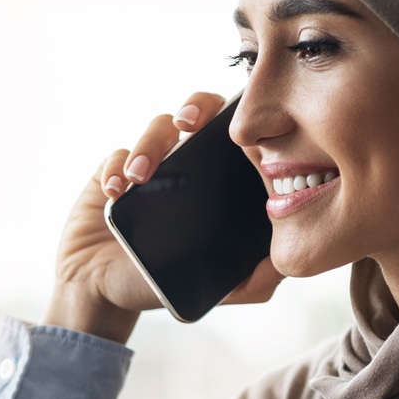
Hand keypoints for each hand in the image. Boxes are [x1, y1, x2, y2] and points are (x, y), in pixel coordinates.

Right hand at [43, 91, 282, 344]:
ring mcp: (152, 163)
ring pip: (158, 128)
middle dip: (197, 107)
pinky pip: (117, 154)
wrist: (107, 291)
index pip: (238, 135)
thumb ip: (256, 281)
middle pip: (201, 111)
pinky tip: (114, 192)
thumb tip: (291, 261)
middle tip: (188, 124)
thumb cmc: (165, 282)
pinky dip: (116, 168)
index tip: (239, 138)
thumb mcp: (219, 289)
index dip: (242, 122)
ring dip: (150, 145)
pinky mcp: (113, 169)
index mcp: (220, 179)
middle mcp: (189, 161)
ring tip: (139, 177)